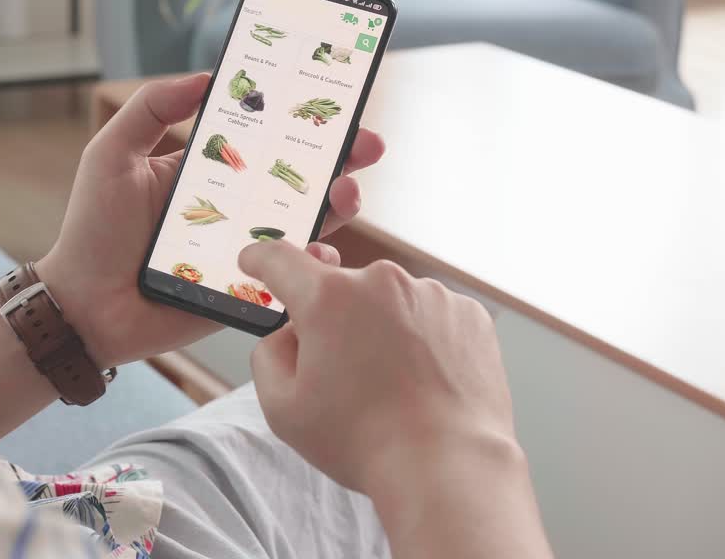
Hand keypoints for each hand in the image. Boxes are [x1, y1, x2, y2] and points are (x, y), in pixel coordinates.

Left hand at [37, 74, 385, 367]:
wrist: (81, 308)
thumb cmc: (92, 231)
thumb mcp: (112, 154)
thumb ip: (151, 108)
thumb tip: (206, 76)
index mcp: (214, 172)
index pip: (269, 139)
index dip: (304, 121)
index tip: (337, 100)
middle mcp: (239, 208)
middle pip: (303, 178)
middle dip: (342, 159)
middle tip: (369, 144)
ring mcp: (249, 250)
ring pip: (308, 224)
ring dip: (338, 205)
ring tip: (348, 192)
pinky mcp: (250, 290)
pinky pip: (294, 277)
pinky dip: (313, 264)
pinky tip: (318, 249)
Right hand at [241, 241, 520, 497]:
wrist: (447, 465)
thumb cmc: (363, 441)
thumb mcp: (284, 408)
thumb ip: (270, 354)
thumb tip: (289, 333)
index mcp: (329, 297)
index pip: (280, 259)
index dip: (261, 259)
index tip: (255, 262)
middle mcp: (382, 281)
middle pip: (342, 288)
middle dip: (335, 319)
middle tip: (345, 372)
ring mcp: (431, 293)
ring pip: (390, 302)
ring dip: (383, 329)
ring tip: (393, 385)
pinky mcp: (469, 313)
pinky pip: (431, 315)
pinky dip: (424, 339)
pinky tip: (425, 381)